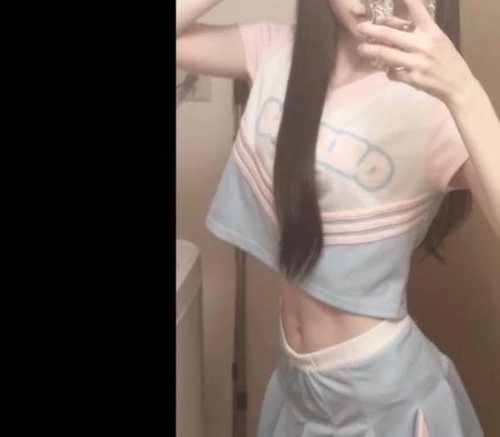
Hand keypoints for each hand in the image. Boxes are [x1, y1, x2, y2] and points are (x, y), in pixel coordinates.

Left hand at [356, 0, 477, 108]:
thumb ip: (419, 32)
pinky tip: (388, 71)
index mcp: (433, 32)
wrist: (458, 85)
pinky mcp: (413, 79)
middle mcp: (424, 45)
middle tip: (359, 28)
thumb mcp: (438, 40)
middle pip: (391, 35)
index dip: (407, 1)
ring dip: (371, 51)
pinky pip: (393, 73)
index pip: (418, 11)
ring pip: (387, 54)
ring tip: (361, 49)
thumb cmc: (447, 60)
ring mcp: (417, 63)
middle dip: (372, 30)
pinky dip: (388, 72)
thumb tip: (393, 26)